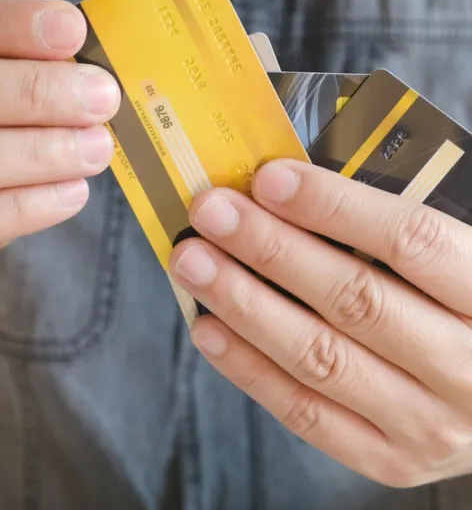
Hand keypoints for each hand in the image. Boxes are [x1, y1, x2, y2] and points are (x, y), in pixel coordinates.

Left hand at [171, 159, 471, 487]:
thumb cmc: (466, 311)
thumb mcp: (459, 262)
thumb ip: (397, 232)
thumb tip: (294, 190)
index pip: (410, 240)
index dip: (333, 207)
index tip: (269, 179)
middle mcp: (467, 369)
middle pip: (353, 298)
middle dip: (269, 249)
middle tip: (212, 214)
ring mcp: (427, 424)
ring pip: (319, 357)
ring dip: (245, 304)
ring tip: (194, 264)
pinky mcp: (388, 459)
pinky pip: (305, 413)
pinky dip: (249, 367)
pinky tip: (209, 327)